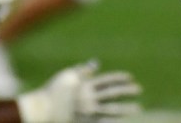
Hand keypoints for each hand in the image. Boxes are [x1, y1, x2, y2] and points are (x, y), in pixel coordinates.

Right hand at [17, 60, 141, 122]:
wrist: (41, 110)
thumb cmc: (52, 91)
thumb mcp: (66, 75)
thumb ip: (82, 70)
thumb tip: (96, 64)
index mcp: (85, 85)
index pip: (108, 80)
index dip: (120, 78)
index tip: (131, 78)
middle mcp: (88, 98)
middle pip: (113, 94)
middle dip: (127, 91)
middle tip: (139, 90)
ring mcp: (87, 112)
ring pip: (111, 110)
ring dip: (125, 109)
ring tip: (137, 108)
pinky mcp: (84, 122)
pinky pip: (102, 122)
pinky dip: (111, 121)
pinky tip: (120, 121)